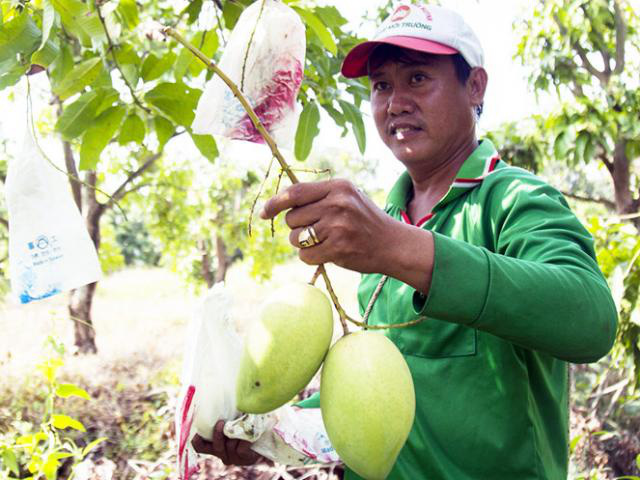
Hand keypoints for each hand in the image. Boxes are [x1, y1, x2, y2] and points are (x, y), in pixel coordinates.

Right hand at [192, 420, 262, 465]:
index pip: (199, 446)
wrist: (263, 440)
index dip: (197, 440)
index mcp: (214, 445)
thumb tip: (220, 396)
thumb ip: (224, 416)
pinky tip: (249, 434)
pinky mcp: (244, 459)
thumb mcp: (231, 421)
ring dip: (236, 434)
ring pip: (230, 446)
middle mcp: (222, 453)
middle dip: (217, 434)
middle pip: (216, 447)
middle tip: (220, 422)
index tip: (199, 430)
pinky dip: (244, 440)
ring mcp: (233, 458)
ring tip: (242, 424)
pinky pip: (241, 449)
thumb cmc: (244, 426)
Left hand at [260, 179, 395, 273]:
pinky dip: (312, 257)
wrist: (392, 244)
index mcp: (337, 187)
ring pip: (296, 238)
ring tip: (325, 241)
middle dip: (297, 227)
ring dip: (303, 243)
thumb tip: (280, 202)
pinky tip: (328, 252)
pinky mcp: (337, 248)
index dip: (275, 203)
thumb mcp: (347, 198)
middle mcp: (337, 203)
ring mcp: (337, 226)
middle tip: (316, 230)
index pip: (295, 192)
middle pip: (292, 218)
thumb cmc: (364, 221)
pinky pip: (305, 255)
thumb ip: (318, 196)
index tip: (265, 212)